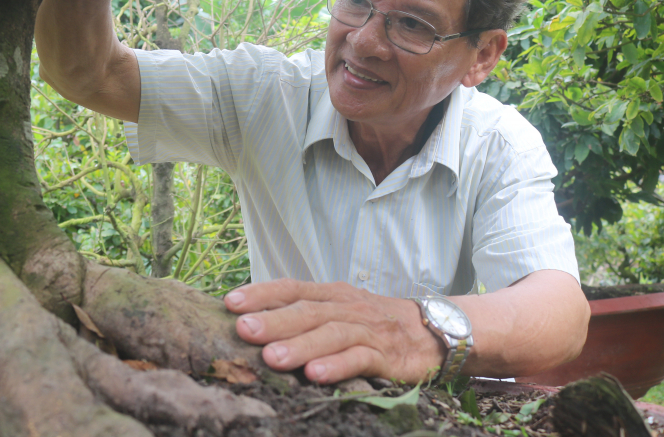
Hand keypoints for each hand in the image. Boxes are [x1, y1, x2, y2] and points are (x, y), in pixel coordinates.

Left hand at [223, 279, 445, 383]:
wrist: (433, 331)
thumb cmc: (373, 322)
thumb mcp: (338, 309)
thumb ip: (304, 313)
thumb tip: (253, 319)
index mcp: (331, 294)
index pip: (292, 288)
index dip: (262, 294)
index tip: (230, 302)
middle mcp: (346, 307)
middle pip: (307, 311)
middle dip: (273, 320)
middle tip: (243, 329)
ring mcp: (367, 331)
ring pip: (330, 334)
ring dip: (300, 346)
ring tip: (272, 358)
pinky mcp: (387, 356)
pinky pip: (360, 359)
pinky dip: (337, 366)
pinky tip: (315, 375)